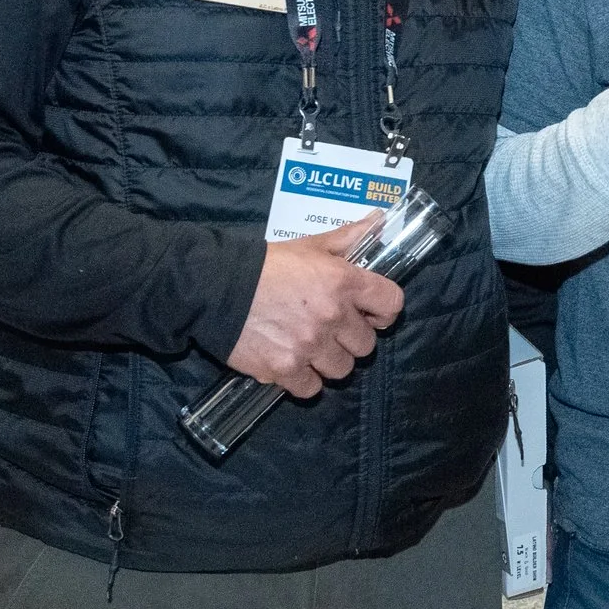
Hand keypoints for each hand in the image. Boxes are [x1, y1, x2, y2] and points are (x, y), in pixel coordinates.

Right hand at [225, 215, 404, 397]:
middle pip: (366, 344)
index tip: (370, 313)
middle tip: (331, 329)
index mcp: (343, 282)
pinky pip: (312, 388)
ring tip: (310, 347)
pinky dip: (304, 380)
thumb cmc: (266, 265)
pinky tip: (293, 364)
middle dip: (351, 338)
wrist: (217, 288)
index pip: (391, 304)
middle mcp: (332, 316)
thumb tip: (378, 220)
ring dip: (329, 361)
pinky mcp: (285, 369)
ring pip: (342, 369)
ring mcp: (310, 345)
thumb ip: (348, 238)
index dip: (384, 311)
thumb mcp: (310, 245)